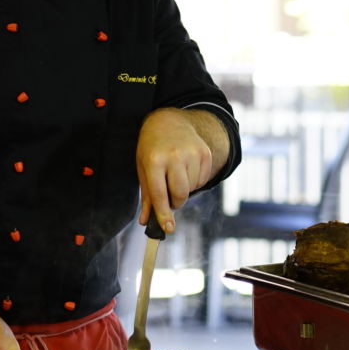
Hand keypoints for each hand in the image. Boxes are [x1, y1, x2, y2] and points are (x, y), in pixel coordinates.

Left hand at [135, 108, 216, 233]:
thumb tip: (145, 222)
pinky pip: (202, 180)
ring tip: (176, 175)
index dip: (163, 213)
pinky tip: (186, 168)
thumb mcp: (143, 169)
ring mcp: (192, 153)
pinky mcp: (204, 153)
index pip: (160, 194)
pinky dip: (194, 181)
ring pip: (192, 188)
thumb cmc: (152, 149)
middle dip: (176, 202)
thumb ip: (147, 196)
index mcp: (154, 160)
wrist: (169, 122)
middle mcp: (174, 156)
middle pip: (180, 194)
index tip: (168, 228)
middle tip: (170, 196)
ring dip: (184, 190)